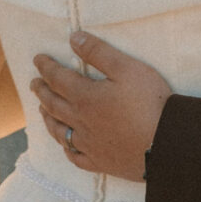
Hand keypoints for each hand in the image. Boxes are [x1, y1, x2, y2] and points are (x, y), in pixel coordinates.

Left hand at [31, 34, 172, 181]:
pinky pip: (76, 157)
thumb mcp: (126, 68)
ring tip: (42, 111)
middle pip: (54, 105)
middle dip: (42, 91)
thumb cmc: (148, 102)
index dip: (46, 67)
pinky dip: (67, 149)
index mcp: (85, 97)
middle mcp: (81, 122)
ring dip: (48, 119)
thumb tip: (73, 38)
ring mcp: (89, 145)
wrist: (166, 143)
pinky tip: (66, 146)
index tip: (38, 59)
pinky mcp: (101, 162)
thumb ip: (98, 52)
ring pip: (60, 132)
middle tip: (34, 83)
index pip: (58, 78)